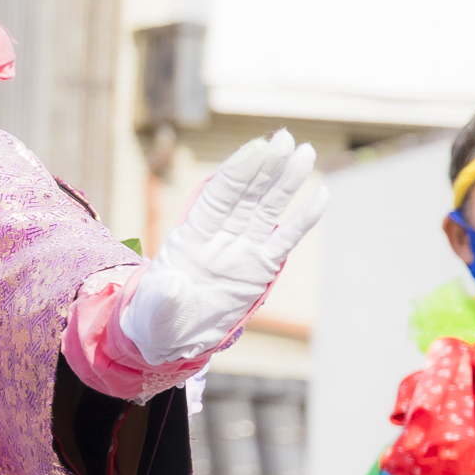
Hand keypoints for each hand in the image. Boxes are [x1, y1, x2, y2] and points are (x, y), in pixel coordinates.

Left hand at [123, 129, 327, 366]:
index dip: (236, 172)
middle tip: (285, 138)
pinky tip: (321, 195)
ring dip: (285, 182)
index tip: (255, 149)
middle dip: (264, 167)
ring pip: (268, 209)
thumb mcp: (152, 309)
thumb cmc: (155, 318)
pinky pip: (285, 240)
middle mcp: (218, 236)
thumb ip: (163, 296)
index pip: (217, 197)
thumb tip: (174, 285)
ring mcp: (241, 250)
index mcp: (190, 236)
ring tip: (304, 152)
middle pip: (246, 195)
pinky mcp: (260, 268)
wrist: (171, 336)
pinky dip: (303, 219)